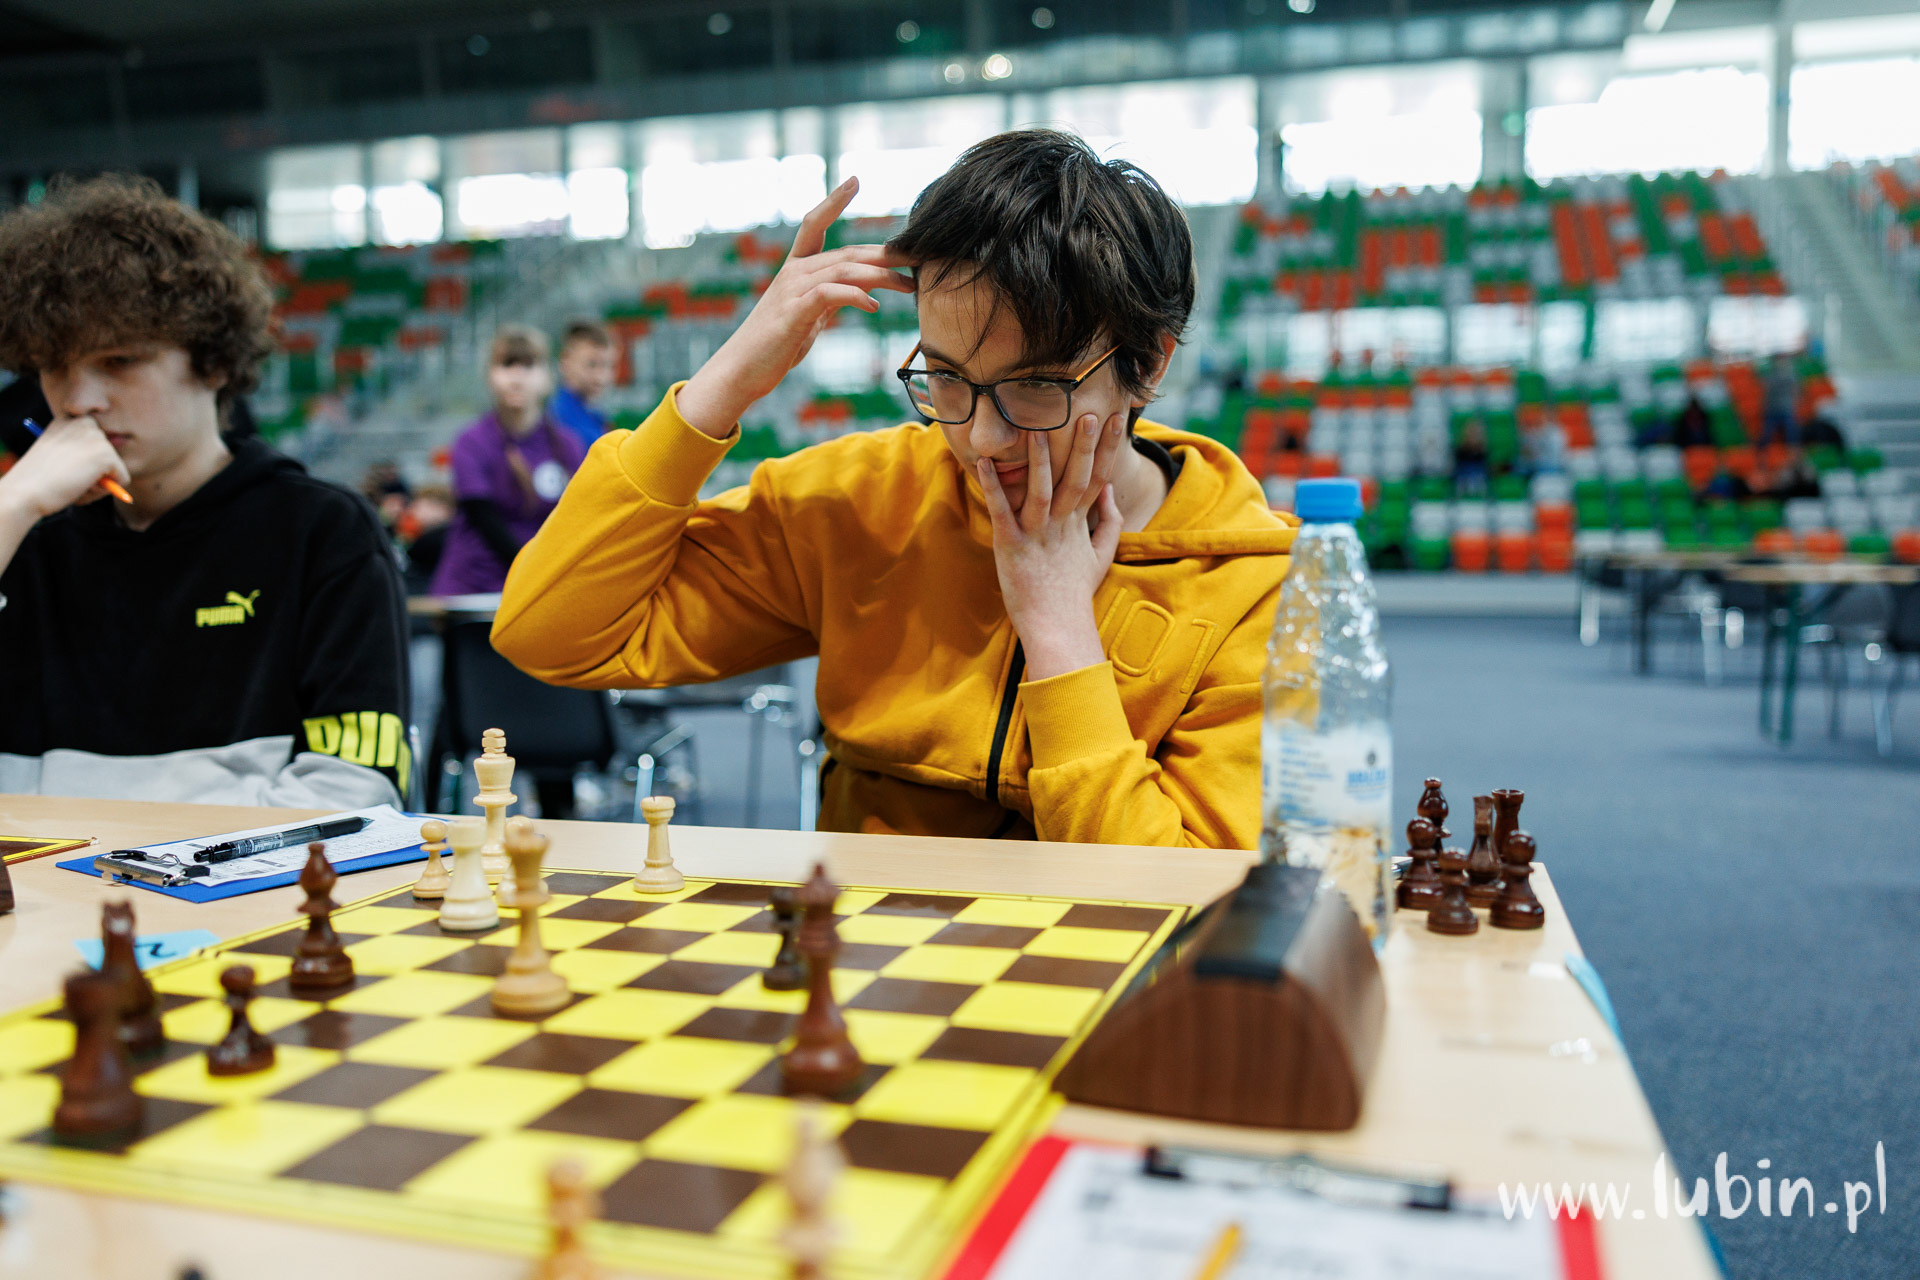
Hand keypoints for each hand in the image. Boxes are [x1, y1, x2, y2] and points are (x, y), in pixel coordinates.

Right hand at [0, 415, 129, 523]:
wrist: (26, 490)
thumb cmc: (38, 480)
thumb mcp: (61, 459)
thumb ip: (83, 458)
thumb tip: (117, 476)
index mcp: (69, 419)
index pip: (96, 444)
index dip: (85, 462)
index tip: (63, 465)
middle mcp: (85, 422)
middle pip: (108, 455)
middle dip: (94, 472)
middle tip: (67, 477)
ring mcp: (97, 437)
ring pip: (115, 468)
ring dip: (98, 483)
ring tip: (72, 482)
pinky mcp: (106, 454)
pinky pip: (122, 479)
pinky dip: (106, 490)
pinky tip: (81, 486)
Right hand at [676, 177, 912, 437]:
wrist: (741, 371)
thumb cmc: (775, 346)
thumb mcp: (808, 317)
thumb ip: (829, 299)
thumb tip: (860, 294)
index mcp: (795, 269)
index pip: (814, 224)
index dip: (833, 201)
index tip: (854, 180)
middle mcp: (793, 272)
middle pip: (846, 252)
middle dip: (885, 253)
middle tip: (918, 255)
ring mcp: (792, 291)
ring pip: (843, 270)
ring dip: (881, 276)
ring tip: (908, 284)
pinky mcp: (793, 313)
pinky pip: (830, 295)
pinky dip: (855, 296)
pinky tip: (873, 307)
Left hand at [976, 412, 1128, 679]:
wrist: (1056, 625)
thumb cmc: (1074, 591)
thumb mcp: (1100, 555)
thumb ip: (1108, 521)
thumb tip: (1108, 490)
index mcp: (1080, 523)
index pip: (1097, 477)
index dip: (1107, 448)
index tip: (1117, 419)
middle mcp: (1061, 525)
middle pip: (1075, 478)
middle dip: (1083, 446)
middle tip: (1089, 414)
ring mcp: (1037, 534)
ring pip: (1041, 491)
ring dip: (1039, 460)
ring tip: (1038, 430)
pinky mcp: (1012, 545)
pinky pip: (1002, 510)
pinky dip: (993, 486)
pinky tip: (984, 463)